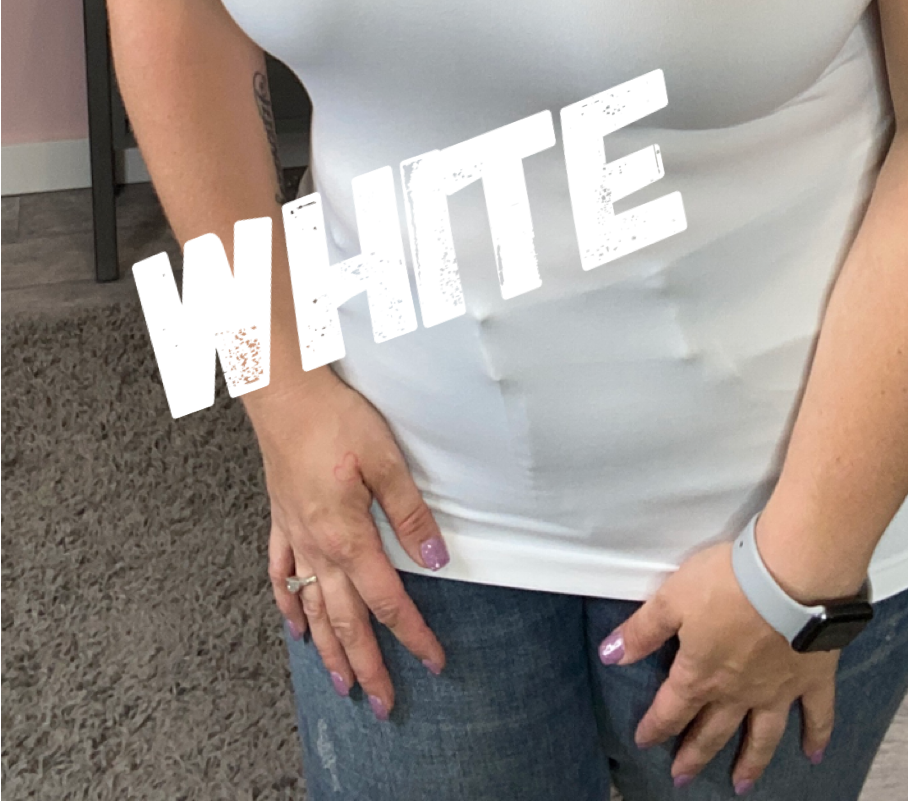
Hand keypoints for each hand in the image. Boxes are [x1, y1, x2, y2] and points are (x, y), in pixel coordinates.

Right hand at [246, 367, 448, 717]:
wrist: (283, 395)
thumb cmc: (336, 420)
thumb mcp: (386, 461)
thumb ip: (410, 515)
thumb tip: (435, 561)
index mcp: (347, 537)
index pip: (387, 600)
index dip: (413, 634)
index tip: (434, 661)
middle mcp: (318, 548)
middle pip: (346, 621)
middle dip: (367, 665)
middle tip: (382, 704)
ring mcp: (295, 538)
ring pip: (312, 609)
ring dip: (329, 650)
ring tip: (342, 685)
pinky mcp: (281, 520)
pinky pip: (280, 576)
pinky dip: (288, 606)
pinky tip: (295, 628)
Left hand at [599, 542, 836, 789]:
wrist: (789, 579)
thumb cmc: (727, 584)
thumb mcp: (673, 598)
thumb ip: (643, 631)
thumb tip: (609, 656)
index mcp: (701, 675)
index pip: (671, 708)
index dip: (655, 726)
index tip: (643, 743)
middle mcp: (738, 693)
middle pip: (712, 730)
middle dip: (694, 754)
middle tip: (681, 779)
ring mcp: (777, 691)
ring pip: (762, 736)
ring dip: (751, 762)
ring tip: (741, 786)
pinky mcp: (813, 679)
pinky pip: (817, 716)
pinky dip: (816, 737)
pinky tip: (814, 756)